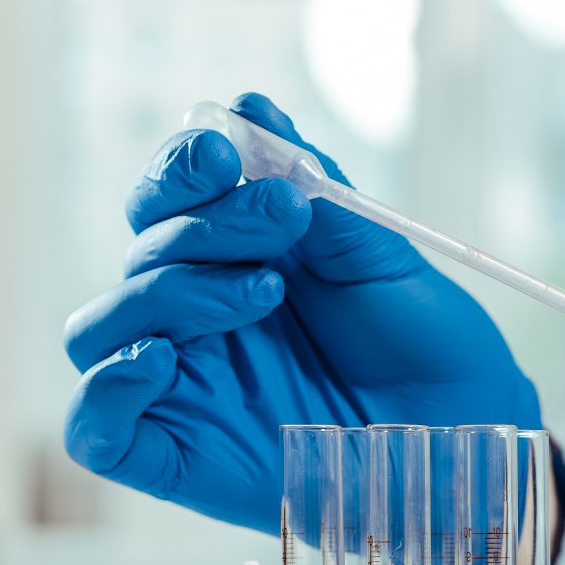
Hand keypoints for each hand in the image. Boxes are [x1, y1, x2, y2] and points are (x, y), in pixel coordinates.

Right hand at [62, 92, 539, 531]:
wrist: (469, 431)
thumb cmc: (430, 347)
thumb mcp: (379, 255)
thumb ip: (313, 190)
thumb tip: (251, 106)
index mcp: (236, 261)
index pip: (164, 202)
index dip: (180, 168)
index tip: (227, 153)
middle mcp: (195, 321)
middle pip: (138, 254)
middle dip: (202, 225)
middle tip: (282, 220)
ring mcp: (182, 388)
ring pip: (100, 327)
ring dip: (167, 291)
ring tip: (263, 291)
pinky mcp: (175, 458)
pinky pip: (95, 430)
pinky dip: (106, 389)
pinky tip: (159, 358)